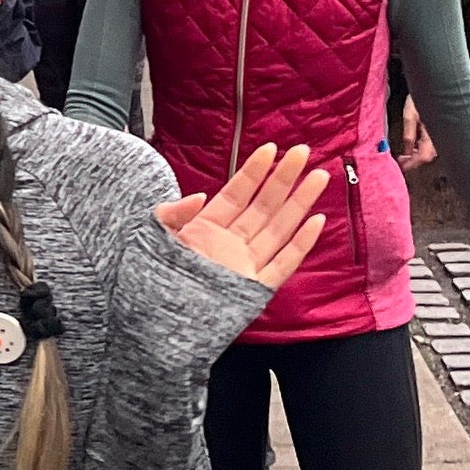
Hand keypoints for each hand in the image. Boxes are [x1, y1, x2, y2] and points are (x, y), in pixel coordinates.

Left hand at [154, 143, 329, 290]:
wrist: (152, 322)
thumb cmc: (150, 280)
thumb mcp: (152, 238)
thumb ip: (171, 214)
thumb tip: (199, 197)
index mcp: (206, 229)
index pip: (236, 193)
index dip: (253, 171)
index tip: (270, 148)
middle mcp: (229, 245)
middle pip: (264, 206)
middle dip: (284, 178)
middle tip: (303, 151)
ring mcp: (244, 266)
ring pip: (280, 228)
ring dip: (300, 203)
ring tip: (319, 176)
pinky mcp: (253, 289)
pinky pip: (284, 264)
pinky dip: (301, 244)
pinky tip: (316, 222)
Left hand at [397, 96, 437, 170]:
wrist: (437, 83)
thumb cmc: (423, 95)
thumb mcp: (410, 115)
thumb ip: (408, 135)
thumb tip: (406, 152)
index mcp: (434, 133)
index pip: (425, 156)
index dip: (412, 164)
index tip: (402, 166)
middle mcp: (442, 135)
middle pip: (429, 156)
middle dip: (415, 161)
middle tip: (403, 160)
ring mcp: (444, 132)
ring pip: (432, 151)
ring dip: (419, 155)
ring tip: (407, 153)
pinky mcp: (444, 129)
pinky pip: (435, 144)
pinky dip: (424, 148)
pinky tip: (417, 145)